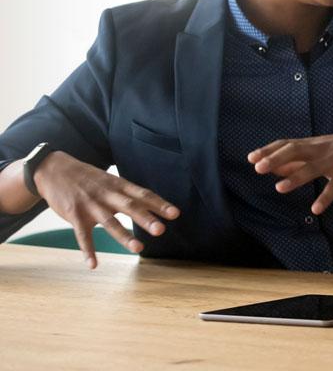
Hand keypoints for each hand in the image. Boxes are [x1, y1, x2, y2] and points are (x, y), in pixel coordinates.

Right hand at [32, 151, 179, 268]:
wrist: (54, 170)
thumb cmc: (88, 178)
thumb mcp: (110, 180)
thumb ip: (128, 193)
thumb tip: (151, 204)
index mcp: (119, 185)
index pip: (143, 194)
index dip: (159, 204)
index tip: (175, 214)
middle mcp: (107, 194)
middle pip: (130, 206)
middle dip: (146, 218)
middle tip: (161, 230)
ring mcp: (90, 205)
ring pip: (110, 222)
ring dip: (124, 236)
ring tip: (139, 248)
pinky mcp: (74, 215)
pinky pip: (82, 235)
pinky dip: (88, 250)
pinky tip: (93, 265)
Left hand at [248, 129, 332, 214]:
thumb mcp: (321, 151)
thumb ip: (298, 160)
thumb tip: (275, 168)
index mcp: (313, 144)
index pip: (287, 144)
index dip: (269, 150)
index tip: (252, 158)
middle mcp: (321, 150)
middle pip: (295, 150)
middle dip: (276, 158)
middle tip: (259, 168)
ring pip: (312, 168)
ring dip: (295, 178)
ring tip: (279, 188)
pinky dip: (325, 197)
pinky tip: (315, 209)